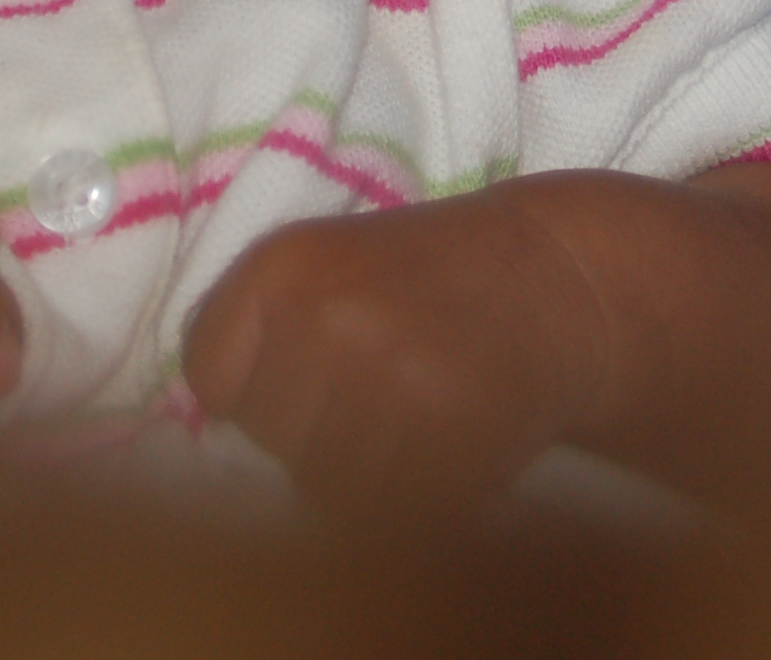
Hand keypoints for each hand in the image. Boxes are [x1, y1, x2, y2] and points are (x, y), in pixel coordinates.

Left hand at [181, 191, 608, 533]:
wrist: (559, 275)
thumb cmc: (426, 278)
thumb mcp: (328, 266)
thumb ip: (260, 331)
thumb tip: (210, 422)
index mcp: (281, 265)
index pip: (211, 380)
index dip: (257, 396)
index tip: (306, 381)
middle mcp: (326, 312)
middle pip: (272, 440)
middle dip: (316, 437)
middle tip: (379, 398)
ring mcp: (389, 368)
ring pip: (329, 484)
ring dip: (370, 476)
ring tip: (416, 426)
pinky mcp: (451, 423)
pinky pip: (399, 505)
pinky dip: (424, 496)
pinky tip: (452, 447)